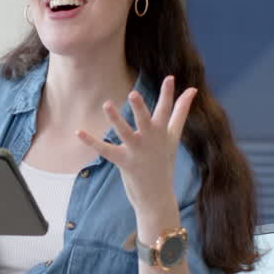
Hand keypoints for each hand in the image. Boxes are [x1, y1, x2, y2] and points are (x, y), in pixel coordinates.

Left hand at [76, 76, 196, 222]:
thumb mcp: (174, 136)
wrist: (158, 195)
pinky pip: (106, 150)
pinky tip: (80, 132)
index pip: (167, 110)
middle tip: (133, 94)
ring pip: (125, 133)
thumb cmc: (164, 161)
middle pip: (145, 121)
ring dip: (116, 120)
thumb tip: (193, 89)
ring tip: (107, 104)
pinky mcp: (124, 163)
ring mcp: (137, 152)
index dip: (168, 94)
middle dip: (140, 108)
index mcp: (163, 132)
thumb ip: (181, 112)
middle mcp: (151, 141)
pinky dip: (92, 142)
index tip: (169, 78)